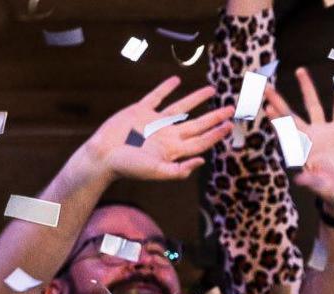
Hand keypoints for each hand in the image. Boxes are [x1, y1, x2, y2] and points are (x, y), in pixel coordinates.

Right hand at [80, 78, 234, 183]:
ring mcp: (155, 122)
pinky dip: (166, 88)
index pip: (201, 141)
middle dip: (214, 117)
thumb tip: (202, 161)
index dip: (216, 134)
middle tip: (231, 109)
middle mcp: (168, 135)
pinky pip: (156, 97)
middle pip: (197, 124)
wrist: (103, 156)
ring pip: (181, 108)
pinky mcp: (140, 111)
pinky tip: (176, 81)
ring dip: (197, 99)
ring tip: (212, 90)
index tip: (230, 125)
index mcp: (174, 150)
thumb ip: (180, 170)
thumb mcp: (156, 172)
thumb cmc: (128, 168)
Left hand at [264, 68, 333, 216]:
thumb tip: (298, 180)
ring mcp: (325, 132)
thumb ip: (311, 181)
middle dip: (278, 99)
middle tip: (264, 86)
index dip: (276, 119)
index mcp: (303, 148)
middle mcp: (310, 136)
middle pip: (291, 113)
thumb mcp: (322, 187)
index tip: (266, 106)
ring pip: (314, 105)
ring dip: (307, 88)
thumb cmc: (332, 192)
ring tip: (300, 70)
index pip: (286, 130)